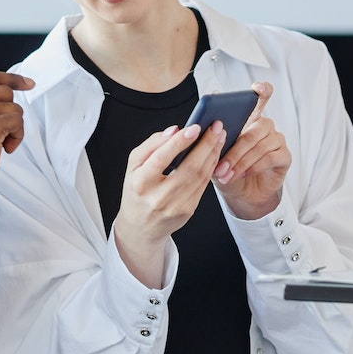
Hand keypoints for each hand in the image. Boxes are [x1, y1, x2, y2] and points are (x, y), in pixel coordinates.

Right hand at [112, 119, 222, 286]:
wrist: (141, 226)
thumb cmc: (137, 190)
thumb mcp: (133, 166)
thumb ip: (151, 145)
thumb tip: (174, 130)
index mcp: (141, 183)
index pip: (161, 159)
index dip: (179, 142)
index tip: (194, 127)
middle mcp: (158, 197)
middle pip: (189, 167)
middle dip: (206, 144)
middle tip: (216, 127)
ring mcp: (176, 206)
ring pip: (200, 175)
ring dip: (213, 153)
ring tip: (218, 136)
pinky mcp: (188, 210)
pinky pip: (203, 184)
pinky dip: (211, 166)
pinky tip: (214, 154)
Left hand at [214, 83, 290, 219]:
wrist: (241, 194)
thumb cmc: (229, 170)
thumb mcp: (215, 156)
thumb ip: (213, 141)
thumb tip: (205, 131)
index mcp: (249, 119)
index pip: (260, 98)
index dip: (261, 91)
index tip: (256, 88)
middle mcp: (265, 127)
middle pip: (253, 130)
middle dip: (234, 151)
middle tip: (221, 167)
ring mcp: (276, 140)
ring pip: (260, 146)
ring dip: (241, 162)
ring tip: (227, 175)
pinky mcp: (284, 156)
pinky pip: (270, 157)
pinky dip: (254, 167)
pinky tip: (244, 174)